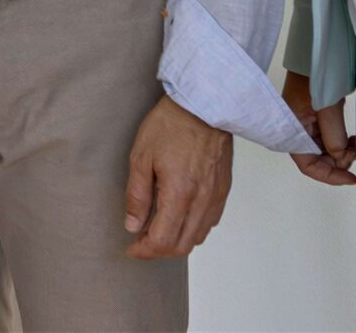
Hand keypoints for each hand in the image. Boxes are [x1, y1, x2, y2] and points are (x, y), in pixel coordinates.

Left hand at [123, 95, 233, 258]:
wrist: (204, 105)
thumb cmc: (171, 124)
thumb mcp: (141, 156)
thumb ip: (137, 195)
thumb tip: (133, 225)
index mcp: (179, 194)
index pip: (163, 241)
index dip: (144, 250)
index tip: (132, 247)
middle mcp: (201, 201)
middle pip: (182, 246)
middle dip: (159, 250)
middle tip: (141, 241)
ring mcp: (215, 196)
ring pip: (198, 237)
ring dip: (177, 241)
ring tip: (158, 230)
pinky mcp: (223, 189)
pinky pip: (210, 221)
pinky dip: (193, 229)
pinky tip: (180, 217)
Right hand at [283, 70, 355, 186]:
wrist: (313, 55)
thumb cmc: (313, 77)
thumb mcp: (326, 107)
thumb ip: (333, 136)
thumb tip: (341, 157)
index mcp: (292, 130)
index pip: (308, 166)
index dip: (329, 176)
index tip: (352, 179)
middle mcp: (298, 131)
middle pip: (319, 160)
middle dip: (339, 161)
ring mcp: (308, 125)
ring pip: (327, 151)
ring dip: (343, 152)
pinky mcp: (318, 119)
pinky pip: (330, 140)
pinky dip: (342, 143)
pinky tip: (352, 138)